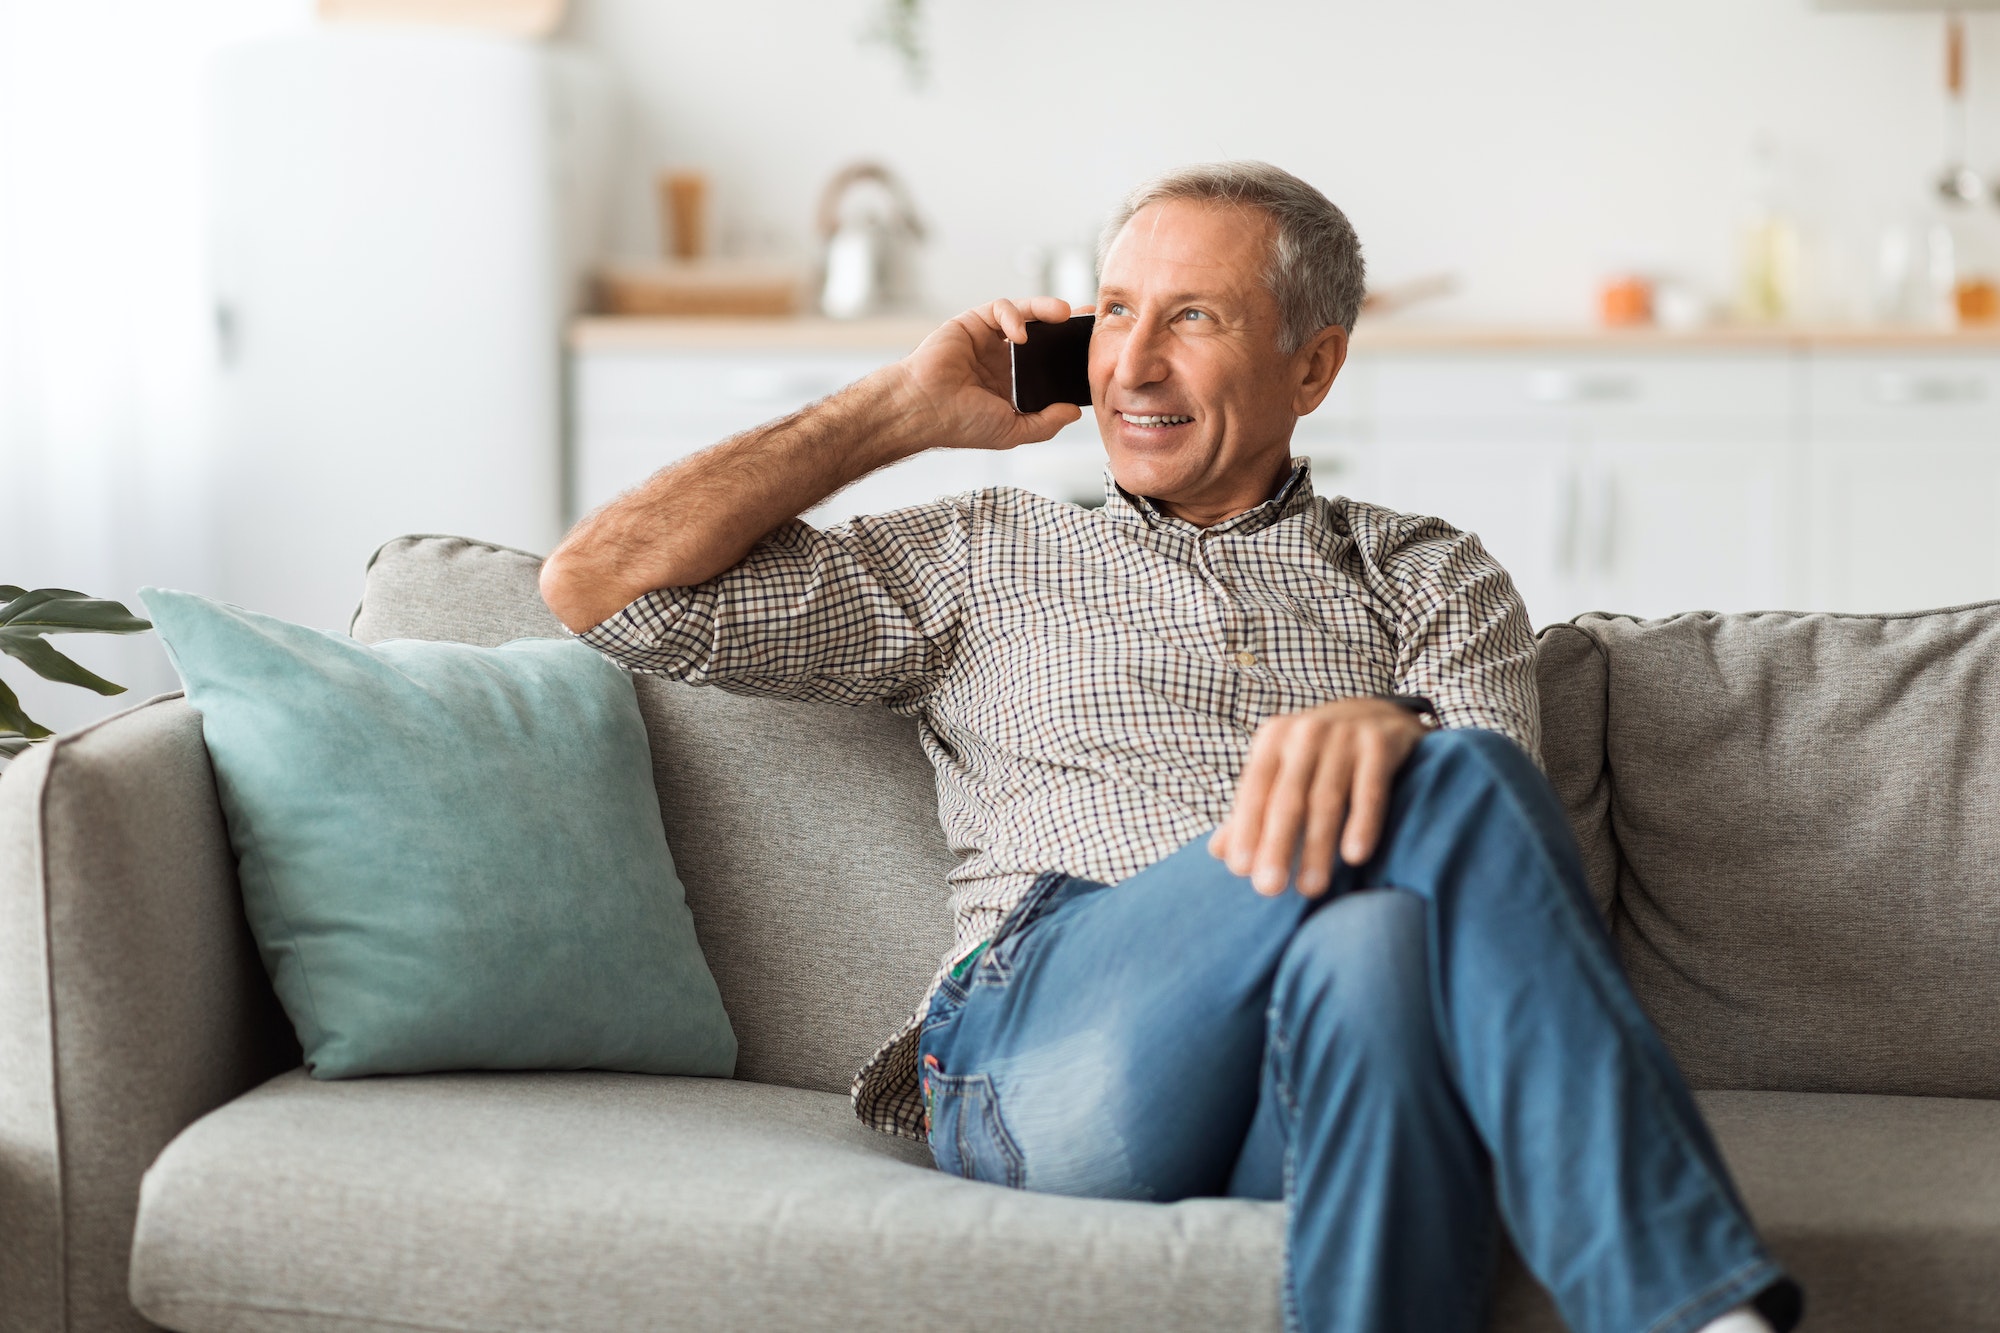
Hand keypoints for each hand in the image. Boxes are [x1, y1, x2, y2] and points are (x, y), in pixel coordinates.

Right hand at [885, 296, 1092, 452]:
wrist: (923, 409)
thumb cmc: (960, 424)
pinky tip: (1021, 334)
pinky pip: (1000, 309)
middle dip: (1067, 324)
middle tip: (1090, 317)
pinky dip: (1014, 315)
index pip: (1048, 363)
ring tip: (1065, 313)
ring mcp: (987, 340)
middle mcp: (1002, 359)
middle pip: (1042, 333)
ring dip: (1045, 309)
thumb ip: (1045, 424)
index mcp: (1012, 384)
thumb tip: (1074, 412)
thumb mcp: (1012, 431)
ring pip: (1024, 315)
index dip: (1069, 354)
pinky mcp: (972, 323)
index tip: (1092, 348)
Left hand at [1209, 697, 1427, 897]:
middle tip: (1269, 889)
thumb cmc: (1319, 755)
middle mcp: (1306, 733)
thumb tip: (1217, 851)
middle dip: (1277, 845)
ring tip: (1311, 888)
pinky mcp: (1380, 744)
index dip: (1246, 829)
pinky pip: (1370, 791)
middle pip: (1287, 798)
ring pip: (1327, 800)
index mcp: (1273, 739)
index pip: (1254, 789)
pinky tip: (1354, 856)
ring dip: (1317, 847)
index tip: (1240, 870)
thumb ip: (1252, 809)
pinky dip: (1363, 824)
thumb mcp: (1282, 771)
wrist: (1377, 713)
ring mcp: (1345, 736)